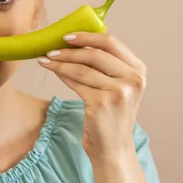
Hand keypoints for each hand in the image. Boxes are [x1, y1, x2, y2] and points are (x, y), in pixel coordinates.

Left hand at [37, 32, 146, 164]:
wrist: (113, 148)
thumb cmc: (111, 116)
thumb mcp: (117, 87)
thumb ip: (106, 66)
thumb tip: (75, 42)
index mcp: (138, 70)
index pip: (111, 42)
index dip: (87, 36)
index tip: (67, 35)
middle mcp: (133, 79)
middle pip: (95, 54)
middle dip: (69, 49)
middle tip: (50, 48)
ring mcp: (118, 92)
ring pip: (82, 68)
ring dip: (60, 62)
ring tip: (45, 59)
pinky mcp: (102, 103)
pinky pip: (76, 83)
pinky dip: (61, 75)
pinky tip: (51, 70)